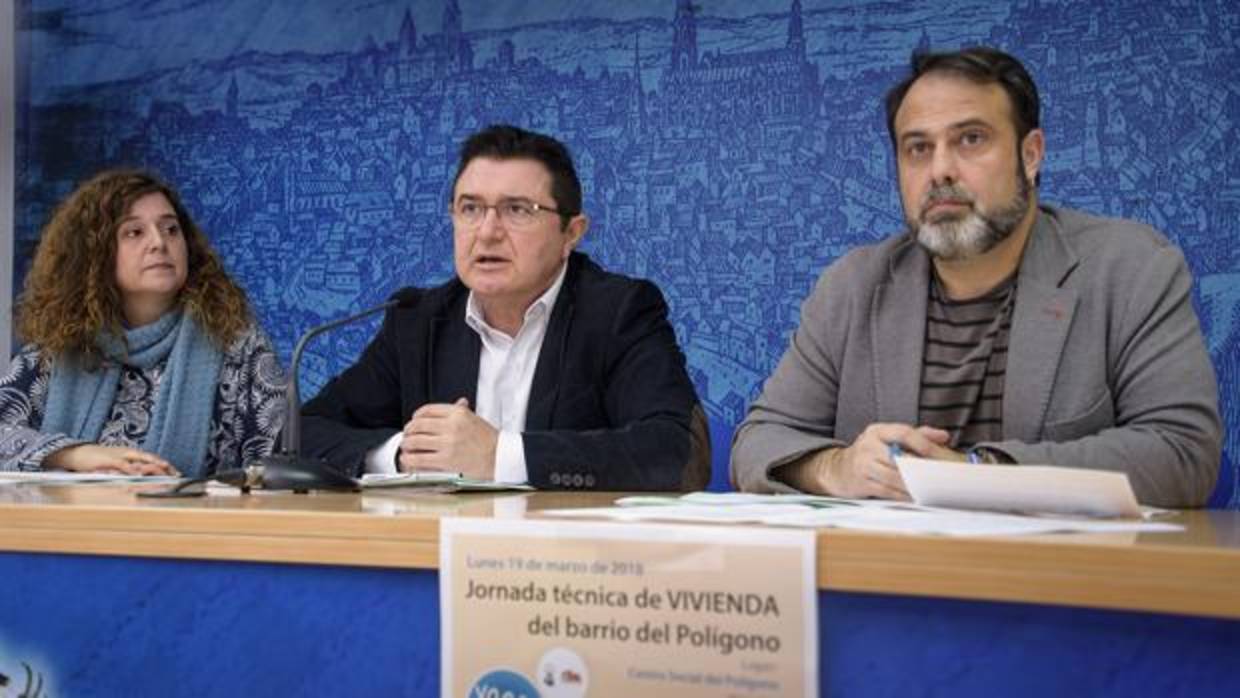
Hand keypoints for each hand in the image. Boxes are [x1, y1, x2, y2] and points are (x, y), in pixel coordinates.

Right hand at [44, 444, 179, 475]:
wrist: (77, 453)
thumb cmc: (98, 460)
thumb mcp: (115, 465)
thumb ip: (128, 470)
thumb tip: (140, 478)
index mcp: (130, 454)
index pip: (151, 459)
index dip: (165, 465)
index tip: (176, 473)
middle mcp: (127, 453)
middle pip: (150, 458)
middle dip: (164, 465)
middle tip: (175, 473)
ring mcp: (119, 455)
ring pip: (139, 459)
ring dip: (152, 465)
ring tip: (164, 470)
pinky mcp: (108, 460)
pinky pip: (122, 464)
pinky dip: (131, 468)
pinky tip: (138, 473)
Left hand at [398, 398, 497, 478]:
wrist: (502, 458)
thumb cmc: (490, 441)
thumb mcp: (476, 419)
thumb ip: (462, 411)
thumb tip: (458, 402)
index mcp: (459, 413)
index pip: (428, 410)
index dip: (416, 416)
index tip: (414, 421)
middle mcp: (452, 426)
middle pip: (418, 425)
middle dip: (408, 431)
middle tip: (407, 436)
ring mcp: (448, 443)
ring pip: (415, 441)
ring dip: (406, 445)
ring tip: (406, 448)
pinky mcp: (446, 461)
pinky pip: (419, 459)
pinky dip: (409, 459)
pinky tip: (408, 459)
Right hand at [788, 423, 956, 499]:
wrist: (838, 469)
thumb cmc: (870, 453)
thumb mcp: (888, 438)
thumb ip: (917, 435)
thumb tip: (944, 436)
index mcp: (877, 431)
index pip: (902, 433)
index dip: (921, 443)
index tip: (937, 454)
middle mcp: (868, 446)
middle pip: (900, 458)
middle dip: (920, 468)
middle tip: (938, 476)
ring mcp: (863, 465)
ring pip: (894, 477)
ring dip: (913, 485)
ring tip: (929, 488)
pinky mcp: (861, 484)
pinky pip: (887, 491)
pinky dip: (903, 496)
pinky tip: (914, 496)